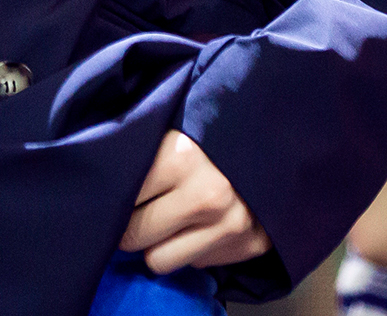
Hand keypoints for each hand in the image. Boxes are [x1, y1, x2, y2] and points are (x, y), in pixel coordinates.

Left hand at [119, 129, 271, 273]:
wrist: (285, 130)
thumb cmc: (217, 123)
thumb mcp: (177, 121)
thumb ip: (145, 148)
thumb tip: (101, 171)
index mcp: (179, 157)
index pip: (120, 197)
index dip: (114, 195)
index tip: (114, 190)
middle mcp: (205, 196)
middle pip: (134, 236)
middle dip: (130, 224)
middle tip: (136, 209)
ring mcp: (229, 226)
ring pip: (159, 260)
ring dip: (158, 243)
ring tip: (166, 218)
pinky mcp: (249, 246)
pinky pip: (195, 264)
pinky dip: (191, 247)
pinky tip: (199, 222)